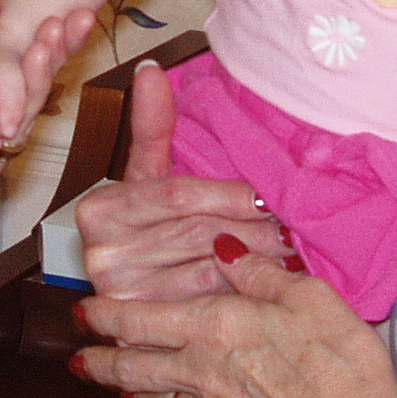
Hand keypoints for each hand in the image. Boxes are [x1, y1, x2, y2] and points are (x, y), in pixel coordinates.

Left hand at [73, 241, 396, 397]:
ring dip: (122, 387)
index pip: (140, 319)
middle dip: (97, 357)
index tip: (84, 310)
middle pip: (130, 365)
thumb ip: (259, 273)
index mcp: (212, 328)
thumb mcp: (309, 298)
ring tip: (108, 382)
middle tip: (77, 354)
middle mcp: (198, 373)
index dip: (106, 315)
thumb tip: (225, 247)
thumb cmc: (340, 365)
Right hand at [77, 60, 293, 300]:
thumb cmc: (143, 231)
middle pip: (198, 231)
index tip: (269, 195)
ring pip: (210, 268)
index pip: (178, 194)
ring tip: (296, 249)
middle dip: (253, 227)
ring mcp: (122, 296)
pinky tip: (275, 282)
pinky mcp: (144, 329)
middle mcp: (102, 254)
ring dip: (259, 259)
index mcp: (99, 208)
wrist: (123, 306)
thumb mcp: (143, 178)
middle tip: (297, 222)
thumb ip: (151, 127)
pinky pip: (210, 303)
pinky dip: (246, 291)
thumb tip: (150, 68)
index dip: (228, 194)